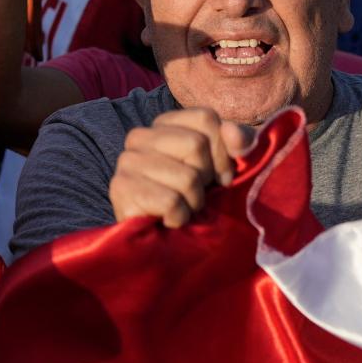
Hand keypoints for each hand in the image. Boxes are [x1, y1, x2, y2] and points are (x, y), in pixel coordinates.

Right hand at [108, 108, 254, 229]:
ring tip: (181, 208)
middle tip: (194, 194)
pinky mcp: (121, 189)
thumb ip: (240, 142)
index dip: (222, 151)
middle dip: (206, 178)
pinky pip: (171, 202)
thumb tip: (232, 129)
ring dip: (194, 203)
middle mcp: (139, 136)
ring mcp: (126, 161)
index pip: (205, 118)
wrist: (165, 244)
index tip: (219, 175)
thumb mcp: (226, 166)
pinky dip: (179, 218)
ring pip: (187, 177)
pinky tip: (168, 219)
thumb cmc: (196, 198)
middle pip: (196, 144)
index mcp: (163, 124)